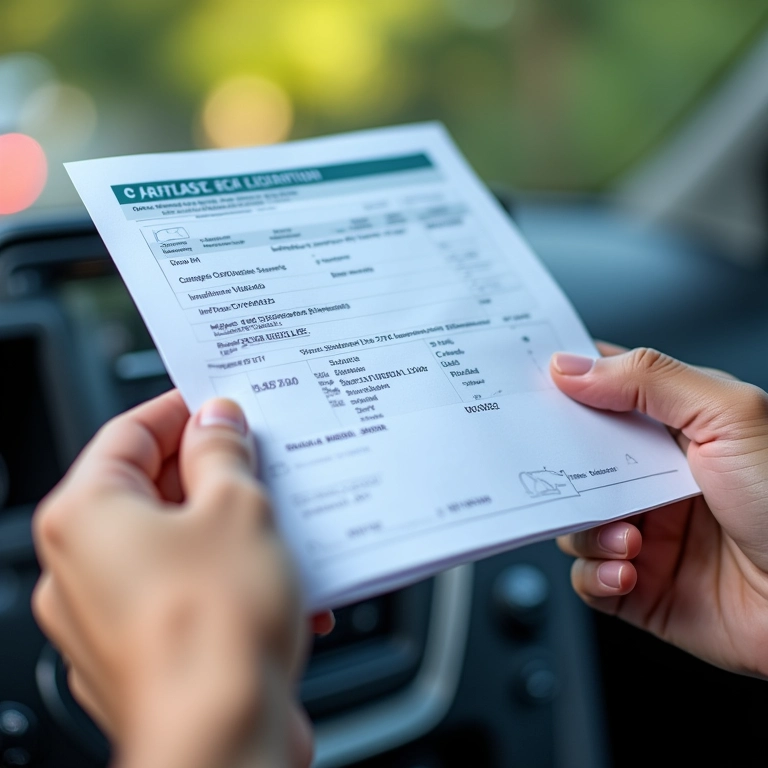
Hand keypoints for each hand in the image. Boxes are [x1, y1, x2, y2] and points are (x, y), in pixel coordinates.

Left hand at [32, 391, 314, 767]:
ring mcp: (104, 615)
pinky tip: (283, 579)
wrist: (224, 738)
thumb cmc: (216, 627)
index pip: (130, 432)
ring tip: (282, 522)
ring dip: (231, 525)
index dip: (182, 410)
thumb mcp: (237, 506)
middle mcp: (80, 565)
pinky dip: (229, 574)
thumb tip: (217, 423)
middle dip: (216, 471)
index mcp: (85, 514)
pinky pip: (184, 588)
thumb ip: (223, 453)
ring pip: (175, 541)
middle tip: (264, 459)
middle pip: (151, 488)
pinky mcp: (138, 651)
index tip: (222, 403)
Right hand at [551, 345, 767, 678]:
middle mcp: (656, 480)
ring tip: (628, 536)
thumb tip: (573, 366)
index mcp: (677, 430)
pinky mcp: (640, 587)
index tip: (530, 383)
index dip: (565, 385)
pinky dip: (596, 574)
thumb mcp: (730, 417)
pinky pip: (588, 577)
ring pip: (574, 521)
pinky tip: (627, 569)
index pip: (605, 393)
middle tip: (556, 465)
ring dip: (587, 529)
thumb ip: (649, 380)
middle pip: (576, 460)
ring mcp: (646, 534)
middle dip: (560, 465)